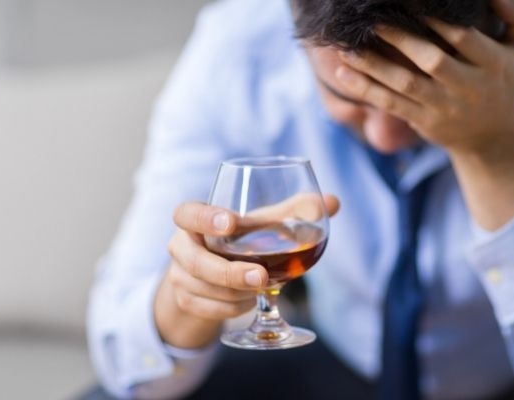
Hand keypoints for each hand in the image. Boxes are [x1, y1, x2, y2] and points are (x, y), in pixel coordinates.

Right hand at [154, 195, 339, 347]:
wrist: (211, 278)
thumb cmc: (240, 241)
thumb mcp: (263, 225)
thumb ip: (294, 212)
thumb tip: (333, 201)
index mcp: (196, 220)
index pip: (186, 213)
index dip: (204, 218)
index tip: (230, 223)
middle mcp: (181, 247)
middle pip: (196, 261)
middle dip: (229, 272)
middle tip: (262, 276)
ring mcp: (180, 277)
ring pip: (205, 290)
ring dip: (238, 293)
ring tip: (264, 285)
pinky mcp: (186, 302)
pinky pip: (211, 310)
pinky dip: (234, 308)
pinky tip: (249, 300)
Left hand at [335, 0, 513, 156]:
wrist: (491, 137)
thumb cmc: (502, 79)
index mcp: (493, 64)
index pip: (463, 36)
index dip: (435, 18)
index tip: (407, 1)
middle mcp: (469, 87)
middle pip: (431, 60)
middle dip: (400, 38)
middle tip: (371, 18)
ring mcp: (444, 107)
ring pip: (405, 84)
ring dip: (373, 64)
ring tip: (346, 45)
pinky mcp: (424, 122)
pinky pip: (391, 104)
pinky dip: (365, 89)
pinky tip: (343, 72)